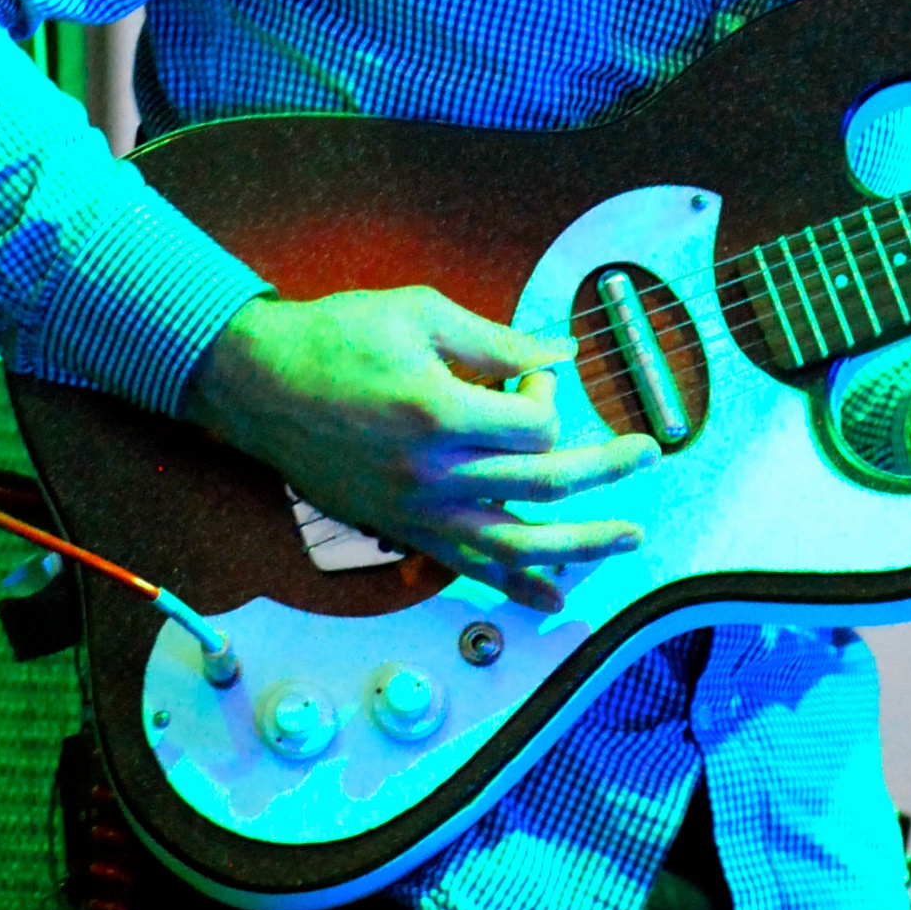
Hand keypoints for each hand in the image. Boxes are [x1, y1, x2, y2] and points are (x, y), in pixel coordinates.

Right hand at [183, 287, 656, 612]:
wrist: (261, 385)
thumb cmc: (340, 336)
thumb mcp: (422, 313)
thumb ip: (497, 341)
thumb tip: (561, 356)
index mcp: (437, 415)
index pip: (533, 426)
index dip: (547, 397)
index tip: (530, 374)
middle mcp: (432, 475)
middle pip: (541, 487)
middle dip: (604, 471)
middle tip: (648, 455)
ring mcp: (417, 512)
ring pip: (515, 544)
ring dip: (581, 546)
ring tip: (628, 540)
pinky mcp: (404, 531)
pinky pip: (469, 570)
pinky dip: (516, 587)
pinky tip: (555, 596)